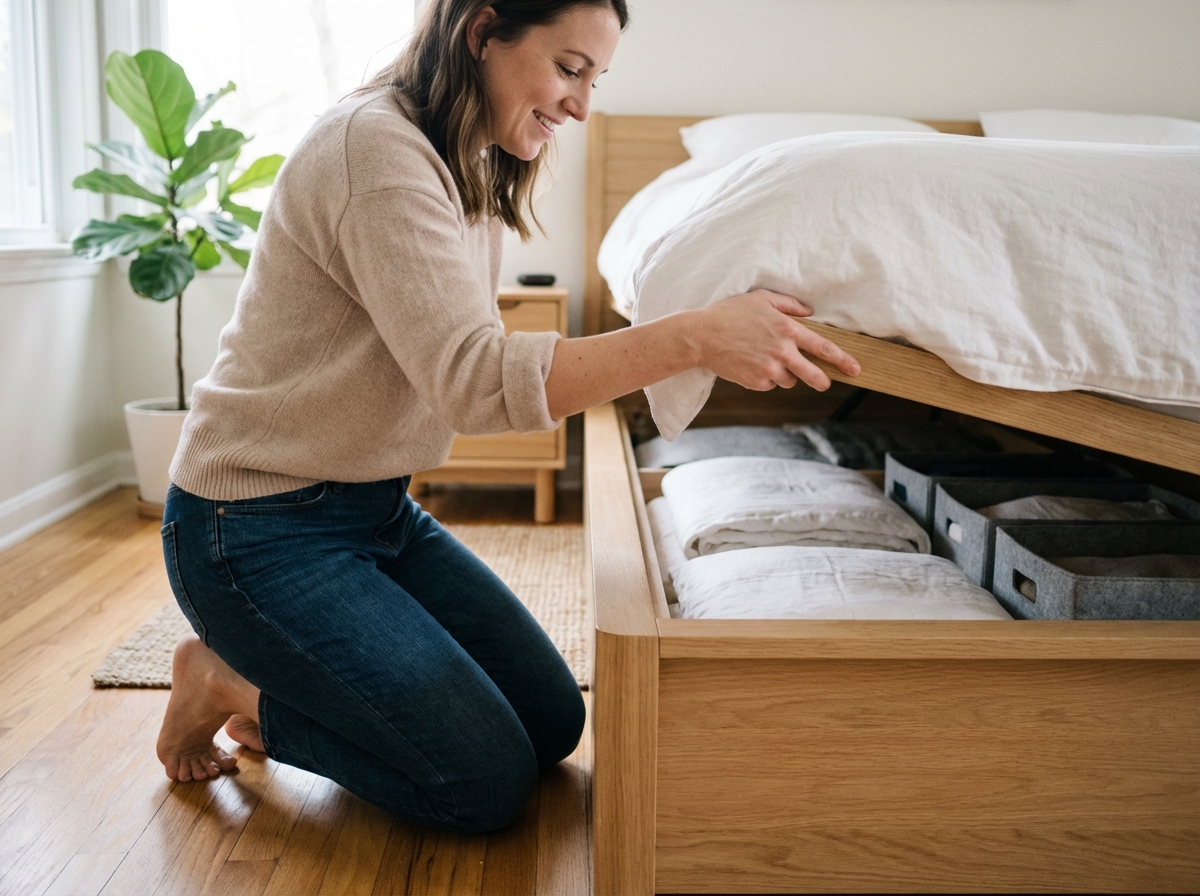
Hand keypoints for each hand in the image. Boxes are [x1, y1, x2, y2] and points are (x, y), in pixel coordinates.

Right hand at [686, 289, 860, 390]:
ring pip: (788, 380)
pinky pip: (769, 384)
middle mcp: (782, 352)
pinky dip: (765, 377)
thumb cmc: (729, 314)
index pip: (823, 348)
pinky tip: (750, 364)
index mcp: (787, 330)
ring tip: (763, 359)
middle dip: (822, 380)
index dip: (843, 360)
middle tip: (824, 382)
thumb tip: (809, 312)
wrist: (702, 336)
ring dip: (784, 373)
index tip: (855, 369)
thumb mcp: (760, 299)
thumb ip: (789, 305)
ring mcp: (769, 369)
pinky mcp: (756, 382)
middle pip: (814, 375)